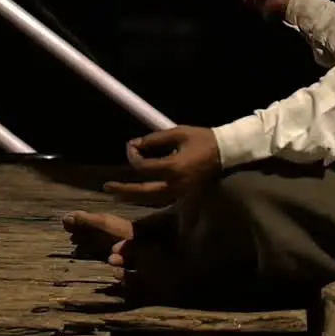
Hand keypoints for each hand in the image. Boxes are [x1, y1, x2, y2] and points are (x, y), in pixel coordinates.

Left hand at [103, 126, 221, 205]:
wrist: (228, 153)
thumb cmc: (204, 140)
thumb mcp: (178, 133)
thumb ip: (154, 139)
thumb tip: (134, 144)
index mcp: (173, 167)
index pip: (143, 167)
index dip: (132, 156)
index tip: (131, 146)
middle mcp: (176, 185)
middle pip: (143, 191)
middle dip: (124, 190)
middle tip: (107, 187)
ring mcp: (182, 194)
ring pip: (152, 201)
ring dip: (134, 198)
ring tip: (118, 195)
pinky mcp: (187, 197)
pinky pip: (165, 202)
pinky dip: (151, 201)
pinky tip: (140, 199)